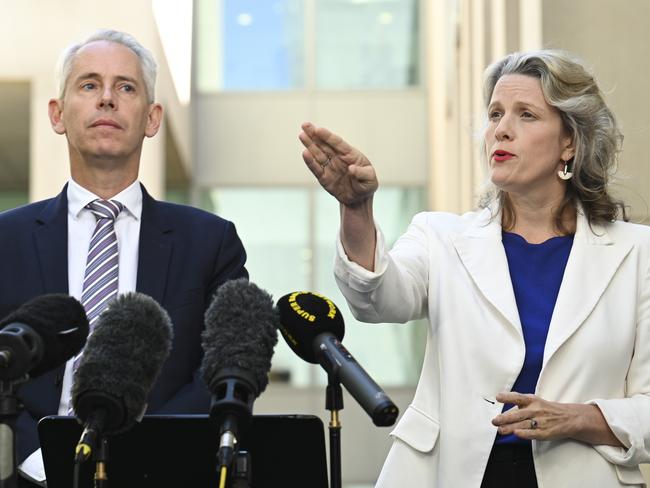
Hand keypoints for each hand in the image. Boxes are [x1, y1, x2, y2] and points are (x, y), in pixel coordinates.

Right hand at [299, 122, 377, 206]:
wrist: (359, 199)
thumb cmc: (367, 184)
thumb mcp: (369, 179)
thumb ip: (361, 173)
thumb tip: (351, 169)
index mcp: (350, 154)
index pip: (338, 143)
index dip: (328, 136)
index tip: (318, 129)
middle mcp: (338, 158)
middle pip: (324, 145)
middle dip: (314, 135)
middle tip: (305, 125)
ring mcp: (330, 167)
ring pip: (318, 154)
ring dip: (309, 145)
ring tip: (302, 135)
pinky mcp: (324, 177)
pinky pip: (316, 169)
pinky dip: (310, 162)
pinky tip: (305, 153)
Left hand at [491, 392, 622, 445]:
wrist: (569, 417)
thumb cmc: (546, 409)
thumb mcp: (534, 402)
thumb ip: (519, 405)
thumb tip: (502, 411)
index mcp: (531, 400)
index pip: (518, 397)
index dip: (508, 397)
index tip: (498, 397)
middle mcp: (535, 409)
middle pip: (518, 414)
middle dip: (505, 418)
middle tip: (495, 421)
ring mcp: (540, 421)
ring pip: (523, 425)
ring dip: (510, 427)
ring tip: (500, 430)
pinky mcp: (544, 432)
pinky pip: (533, 433)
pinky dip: (524, 433)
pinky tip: (517, 434)